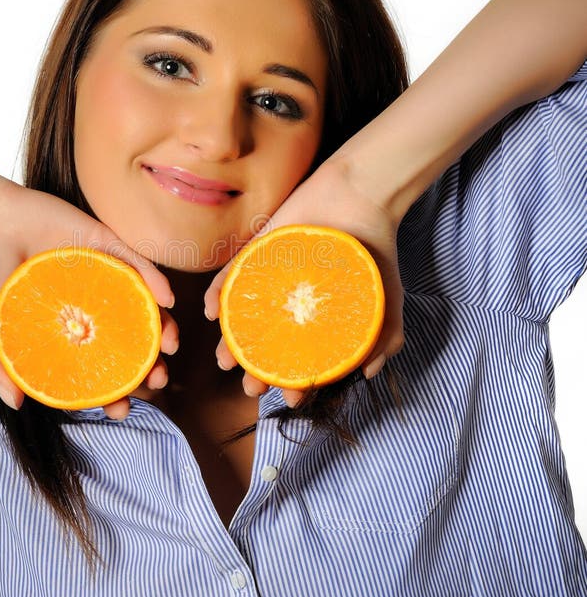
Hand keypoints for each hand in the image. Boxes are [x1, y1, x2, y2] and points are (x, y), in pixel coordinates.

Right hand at [0, 178, 177, 418]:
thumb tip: (15, 404)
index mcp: (69, 332)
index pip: (99, 367)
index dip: (113, 391)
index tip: (122, 408)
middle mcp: (91, 307)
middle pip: (129, 342)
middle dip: (148, 365)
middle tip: (157, 380)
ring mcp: (102, 277)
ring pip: (142, 306)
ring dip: (164, 327)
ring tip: (170, 346)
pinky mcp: (106, 244)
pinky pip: (137, 263)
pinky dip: (156, 281)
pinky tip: (168, 299)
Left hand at [203, 158, 404, 406]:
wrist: (362, 199)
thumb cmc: (375, 253)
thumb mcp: (386, 302)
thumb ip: (382, 340)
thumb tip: (366, 374)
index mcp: (316, 321)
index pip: (299, 359)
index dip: (294, 382)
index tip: (292, 398)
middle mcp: (290, 306)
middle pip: (267, 344)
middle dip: (257, 370)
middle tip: (251, 386)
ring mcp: (270, 282)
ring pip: (244, 318)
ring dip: (230, 342)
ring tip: (225, 360)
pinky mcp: (255, 254)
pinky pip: (230, 277)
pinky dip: (218, 296)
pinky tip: (212, 314)